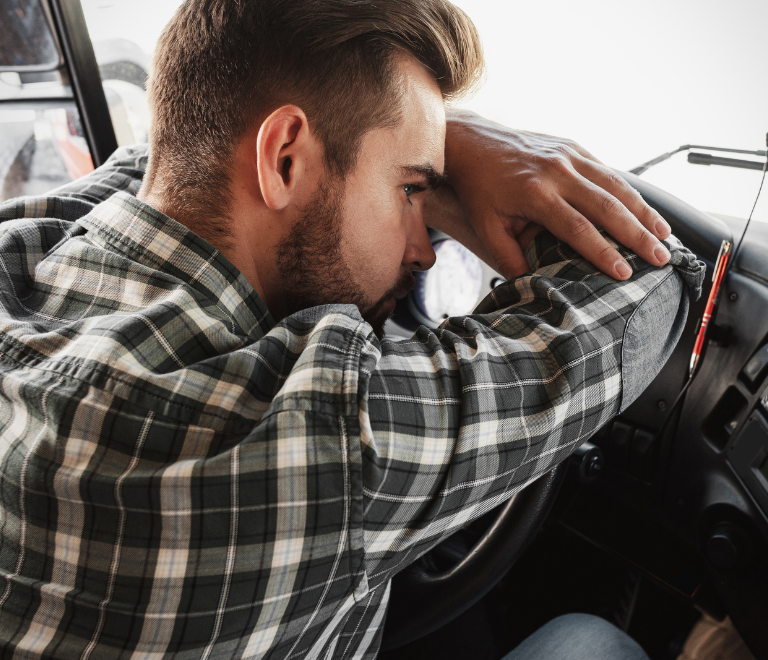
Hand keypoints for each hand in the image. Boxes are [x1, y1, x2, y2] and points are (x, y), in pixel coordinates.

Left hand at [438, 110, 671, 279]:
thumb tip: (532, 286)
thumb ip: (508, 259)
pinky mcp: (573, 147)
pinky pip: (607, 171)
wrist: (472, 143)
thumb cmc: (478, 189)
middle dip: (638, 235)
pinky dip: (629, 192)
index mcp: (536, 194)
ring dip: (643, 211)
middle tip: (661, 258)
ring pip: (615, 185)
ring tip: (664, 236)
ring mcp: (568, 156)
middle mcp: (557, 172)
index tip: (625, 273)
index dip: (603, 252)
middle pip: (608, 206)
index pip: (578, 228)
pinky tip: (644, 210)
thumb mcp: (486, 228)